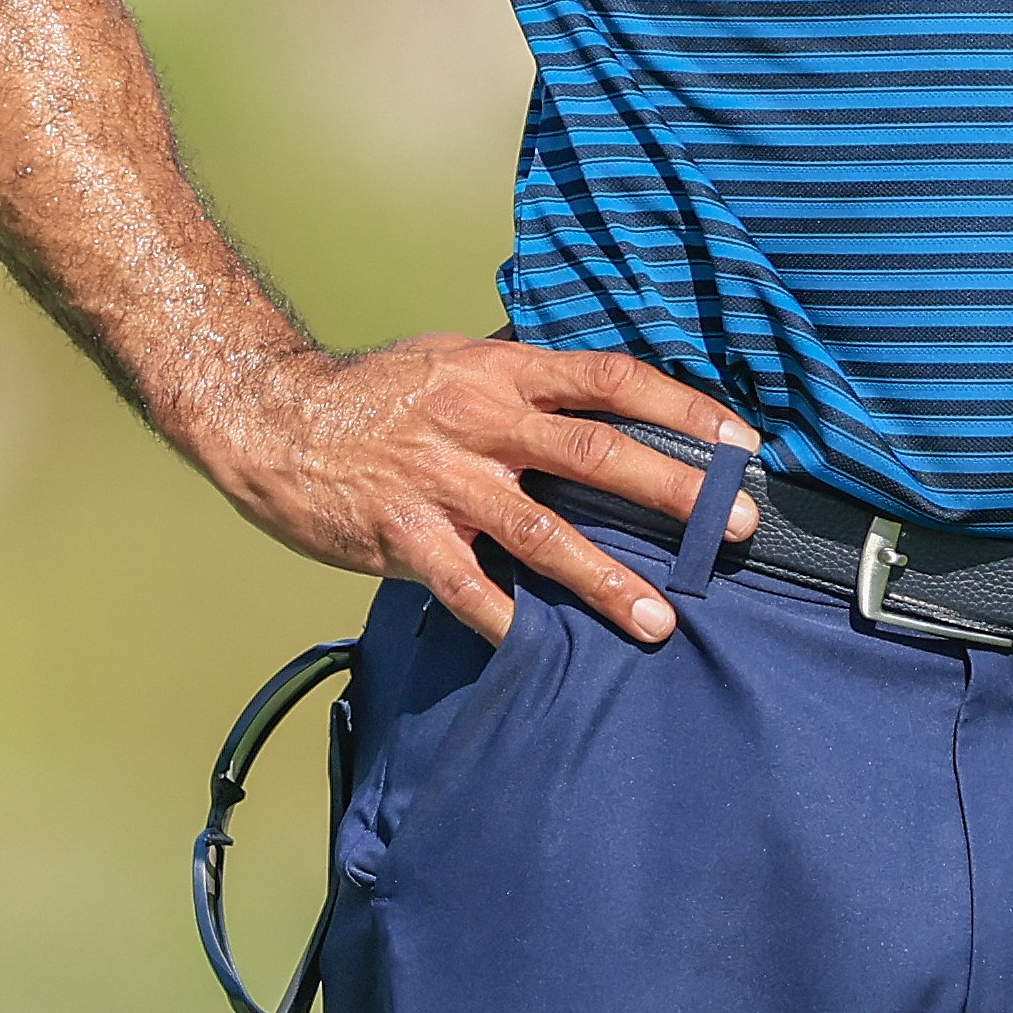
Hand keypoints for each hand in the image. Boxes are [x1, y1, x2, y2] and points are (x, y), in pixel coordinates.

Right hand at [205, 332, 759, 647]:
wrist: (273, 418)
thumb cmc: (374, 393)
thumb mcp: (456, 361)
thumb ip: (524, 383)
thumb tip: (601, 400)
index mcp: (503, 370)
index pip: (611, 379)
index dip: (682, 407)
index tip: (740, 442)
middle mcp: (482, 420)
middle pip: (597, 451)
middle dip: (675, 490)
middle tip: (737, 525)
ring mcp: (443, 480)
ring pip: (542, 531)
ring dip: (606, 578)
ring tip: (659, 618)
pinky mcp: (403, 534)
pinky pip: (465, 587)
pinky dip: (505, 620)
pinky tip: (539, 651)